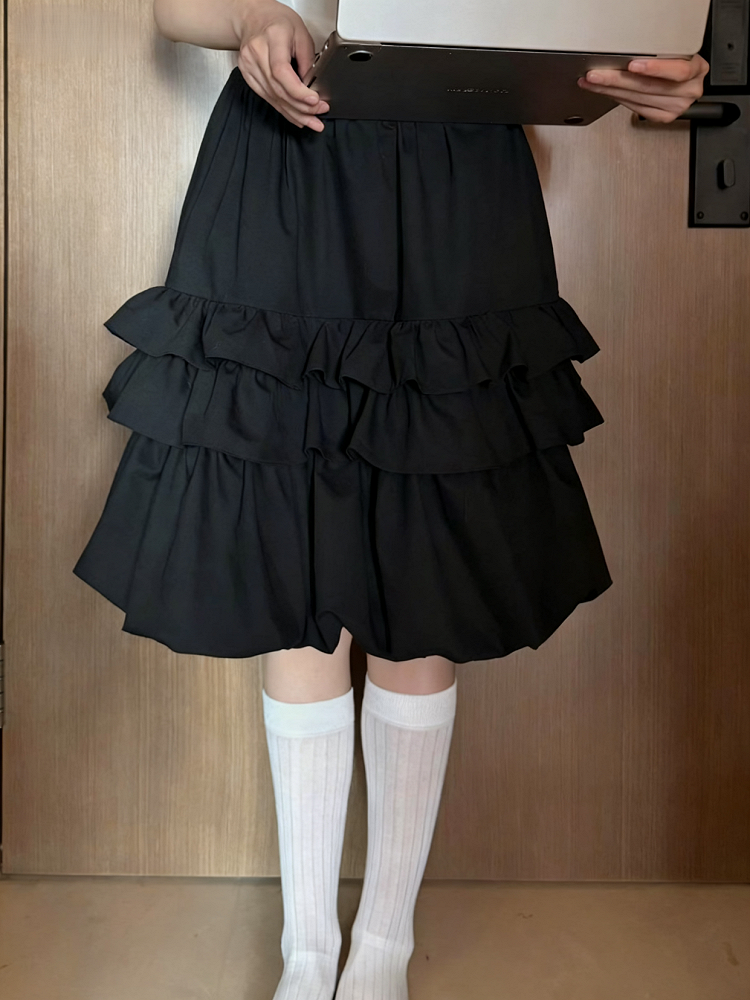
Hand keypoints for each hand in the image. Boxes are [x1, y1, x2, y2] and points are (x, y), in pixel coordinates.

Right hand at [234, 0, 328, 130]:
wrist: (255, 18)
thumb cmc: (278, 22)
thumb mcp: (301, 34)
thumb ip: (308, 61)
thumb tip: (312, 87)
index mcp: (273, 37)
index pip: (281, 72)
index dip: (298, 91)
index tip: (314, 101)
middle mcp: (257, 52)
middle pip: (278, 89)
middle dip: (301, 107)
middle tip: (317, 115)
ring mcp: (249, 65)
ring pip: (273, 98)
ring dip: (293, 113)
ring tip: (310, 121)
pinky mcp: (248, 76)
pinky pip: (267, 98)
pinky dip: (283, 109)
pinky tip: (295, 116)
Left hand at [577, 54, 709, 122]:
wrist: (686, 80)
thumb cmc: (680, 62)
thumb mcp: (677, 51)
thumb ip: (660, 53)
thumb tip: (623, 53)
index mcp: (696, 70)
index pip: (677, 71)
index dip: (654, 69)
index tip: (632, 65)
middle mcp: (688, 91)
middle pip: (648, 87)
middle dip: (617, 80)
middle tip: (597, 75)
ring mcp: (676, 107)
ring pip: (638, 99)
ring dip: (611, 91)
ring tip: (594, 83)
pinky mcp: (664, 117)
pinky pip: (637, 108)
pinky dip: (619, 98)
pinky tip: (607, 92)